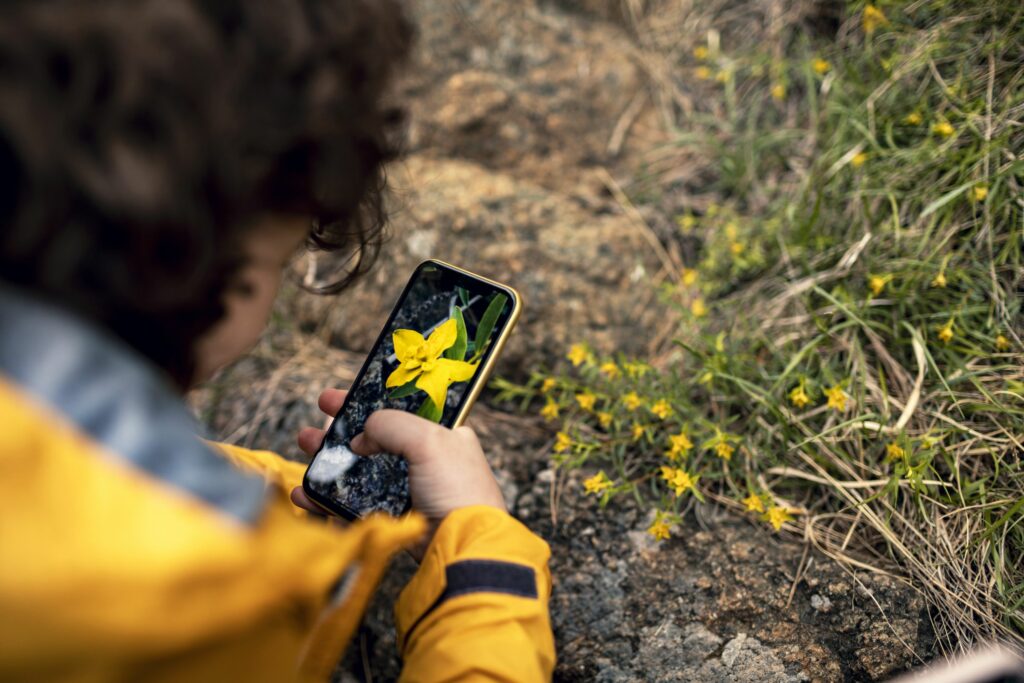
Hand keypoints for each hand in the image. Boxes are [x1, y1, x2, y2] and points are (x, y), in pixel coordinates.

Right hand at [291, 388, 506, 556]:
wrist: (461, 545)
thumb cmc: (456, 489)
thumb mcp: (428, 441)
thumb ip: (391, 425)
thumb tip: (361, 438)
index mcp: (442, 434)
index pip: (398, 409)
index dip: (365, 402)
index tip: (335, 399)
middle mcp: (424, 460)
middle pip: (371, 438)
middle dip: (339, 430)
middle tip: (315, 422)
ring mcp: (406, 490)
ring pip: (357, 470)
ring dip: (328, 460)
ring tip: (304, 448)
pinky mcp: (392, 517)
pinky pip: (351, 503)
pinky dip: (326, 498)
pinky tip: (305, 493)